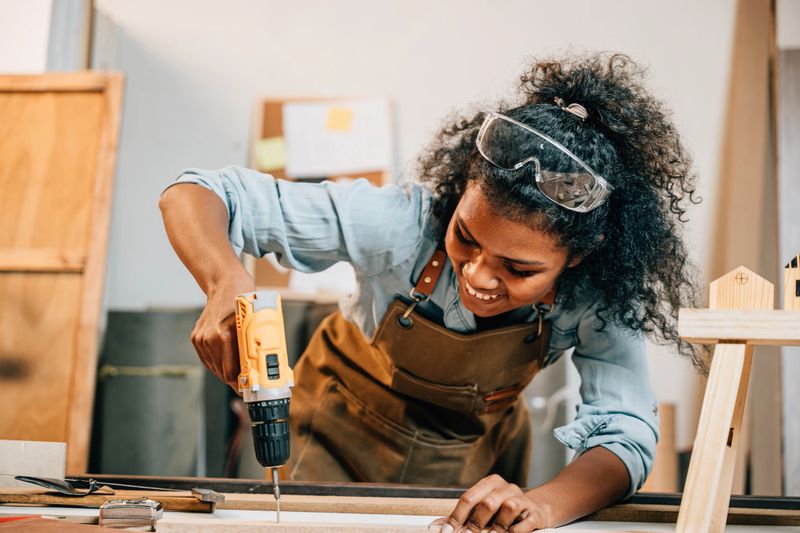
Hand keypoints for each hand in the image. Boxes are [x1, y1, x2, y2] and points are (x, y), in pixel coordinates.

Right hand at [190, 272, 254, 390]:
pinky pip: (207, 358)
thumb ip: (254, 344)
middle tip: (246, 386)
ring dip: (225, 372)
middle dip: (234, 380)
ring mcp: (200, 338)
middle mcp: (209, 338)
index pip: (230, 371)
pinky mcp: (196, 337)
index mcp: (224, 336)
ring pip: (213, 367)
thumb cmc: (245, 300)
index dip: (240, 384)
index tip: (248, 390)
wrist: (225, 284)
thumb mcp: (255, 322)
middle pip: (221, 372)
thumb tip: (262, 366)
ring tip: (238, 376)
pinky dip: (217, 363)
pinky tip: (226, 364)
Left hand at [441, 475, 552, 532]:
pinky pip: (525, 522)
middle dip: (475, 523)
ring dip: (497, 527)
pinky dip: (516, 531)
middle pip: (487, 502)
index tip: (447, 532)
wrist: (538, 510)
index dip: (456, 517)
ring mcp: (522, 499)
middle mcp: (506, 488)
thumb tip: (439, 526)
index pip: (469, 498)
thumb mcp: (484, 508)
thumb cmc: (504, 510)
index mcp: (490, 483)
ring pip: (508, 508)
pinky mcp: (535, 513)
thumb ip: (464, 516)